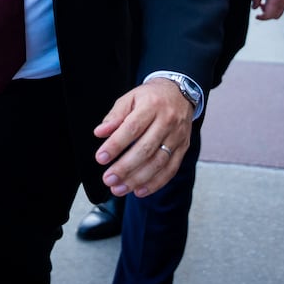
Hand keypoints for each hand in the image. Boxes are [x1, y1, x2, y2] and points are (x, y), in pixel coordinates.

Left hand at [92, 79, 192, 197]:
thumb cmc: (151, 97)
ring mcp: (177, 136)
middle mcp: (167, 121)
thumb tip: (100, 132)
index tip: (100, 158)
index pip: (132, 128)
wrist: (180, 93)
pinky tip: (139, 190)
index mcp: (151, 106)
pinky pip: (171, 169)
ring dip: (137, 179)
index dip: (115, 145)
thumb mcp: (130, 98)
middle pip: (146, 149)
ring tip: (119, 188)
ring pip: (158, 162)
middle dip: (125, 167)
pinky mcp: (184, 148)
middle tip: (108, 179)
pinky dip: (155, 183)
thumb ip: (115, 116)